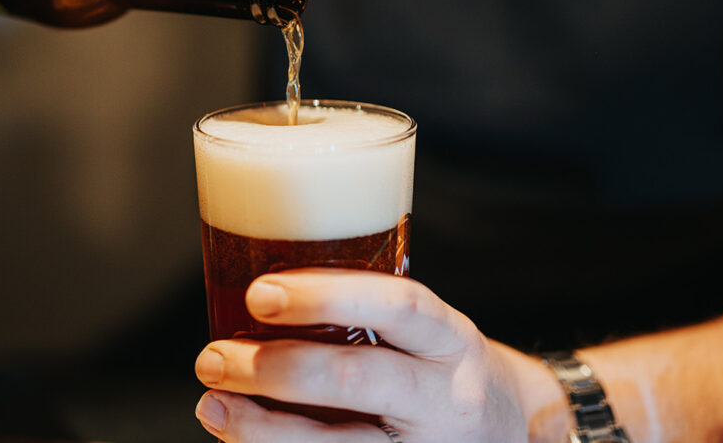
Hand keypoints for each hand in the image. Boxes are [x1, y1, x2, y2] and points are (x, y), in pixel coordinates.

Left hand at [193, 269, 559, 441]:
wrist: (510, 434)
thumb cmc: (441, 370)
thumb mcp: (427, 332)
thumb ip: (366, 314)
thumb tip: (253, 293)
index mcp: (450, 340)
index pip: (399, 305)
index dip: (327, 295)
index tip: (260, 293)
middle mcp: (446, 398)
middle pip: (358, 380)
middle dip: (275, 367)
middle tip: (213, 357)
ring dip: (261, 427)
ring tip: (212, 404)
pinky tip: (239, 439)